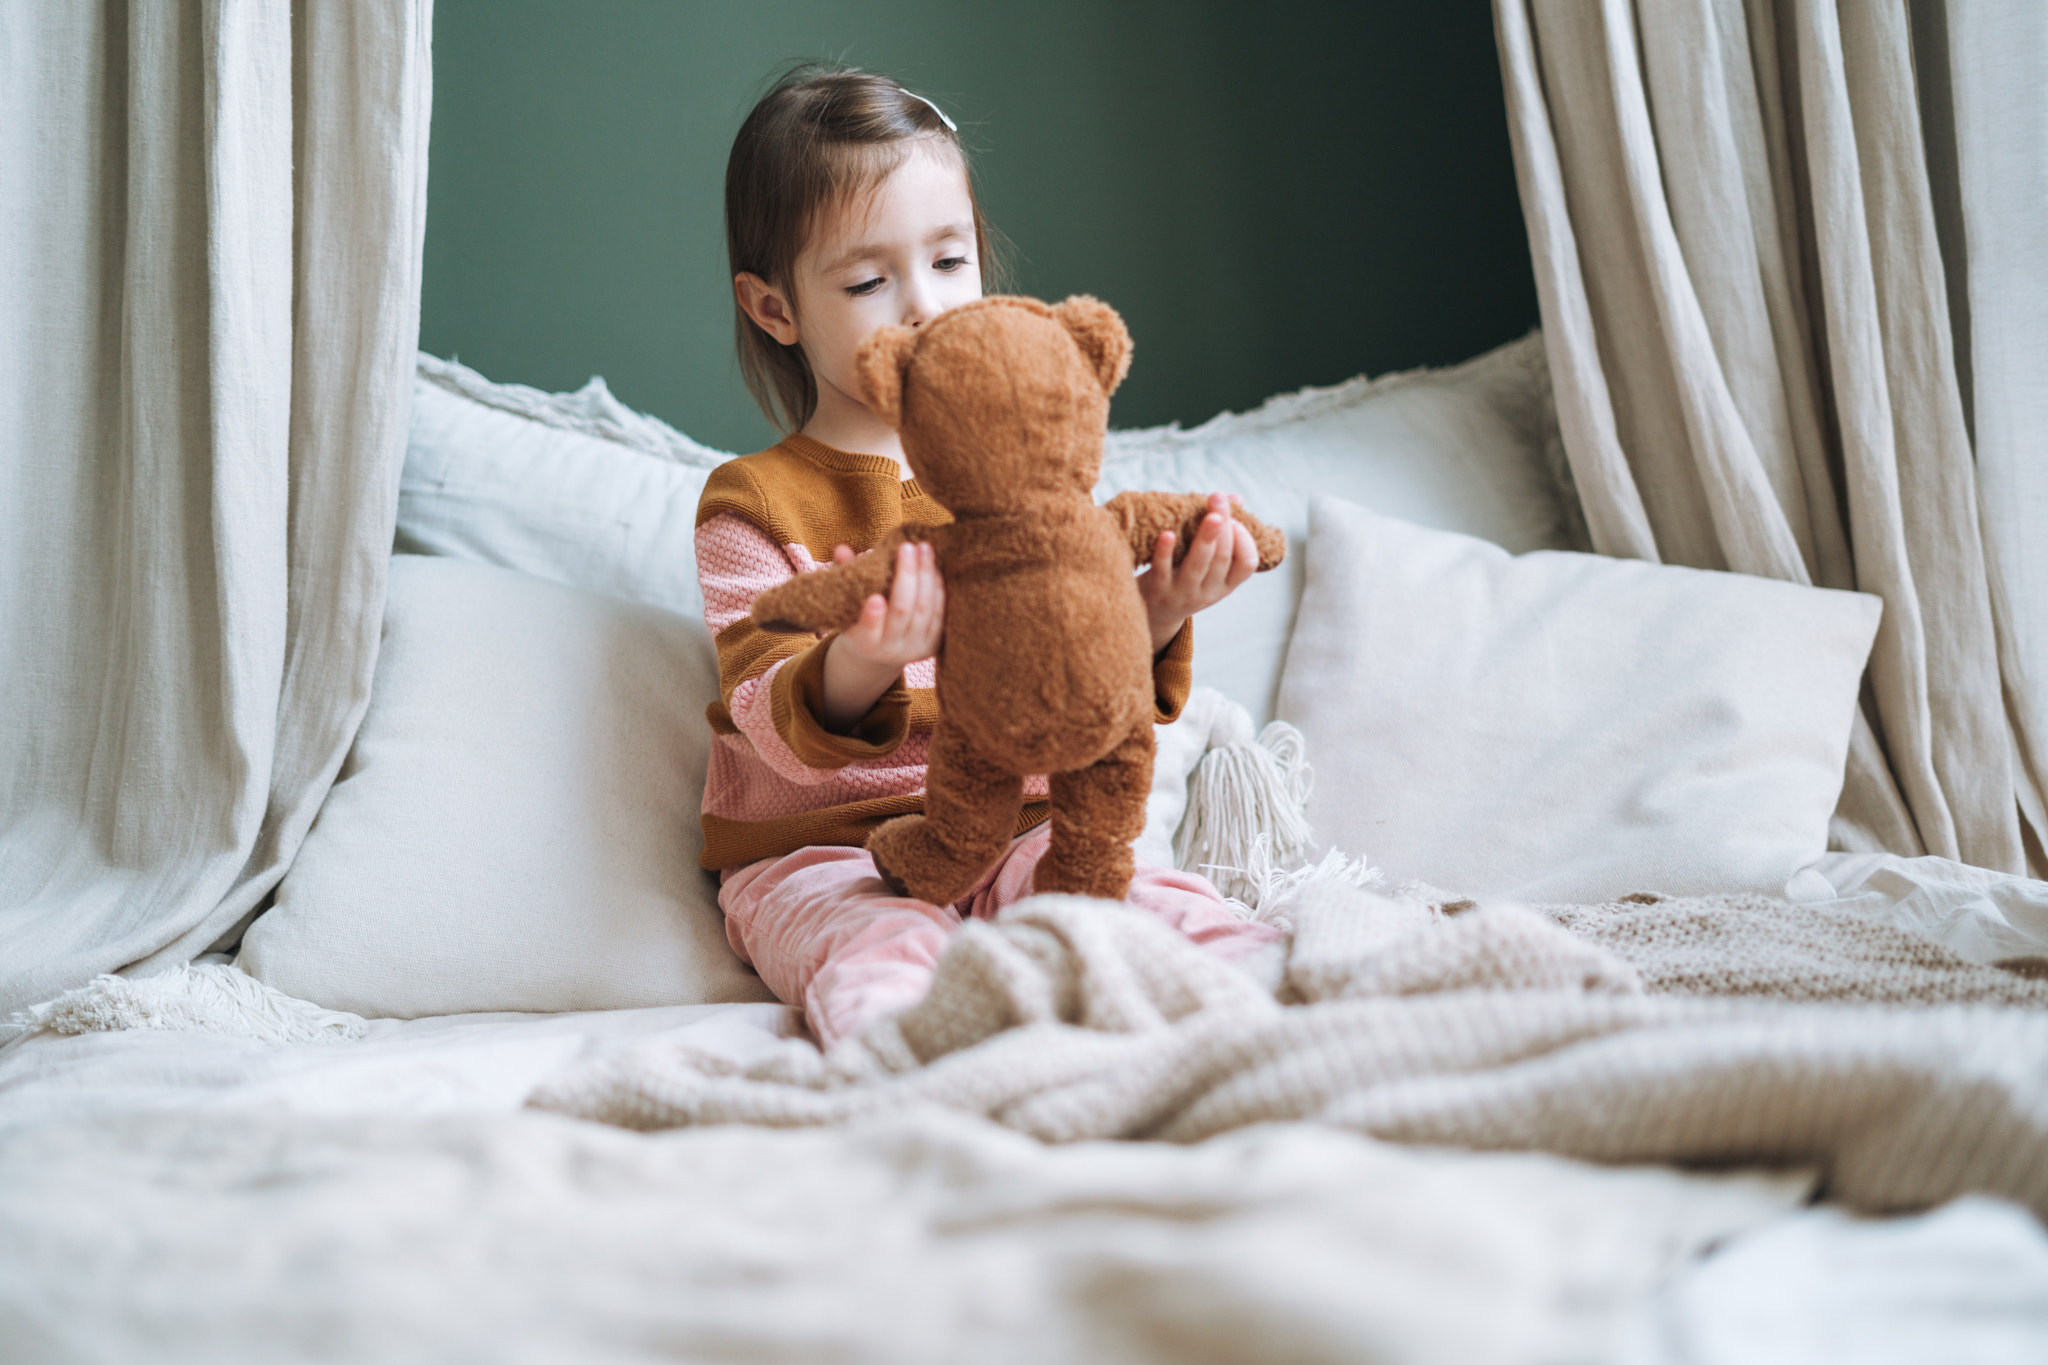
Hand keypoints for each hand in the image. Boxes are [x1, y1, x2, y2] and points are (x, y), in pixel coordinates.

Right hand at [819, 541, 944, 731]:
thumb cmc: (859, 621)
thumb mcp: (846, 605)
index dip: (872, 618)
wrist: (880, 653)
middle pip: (901, 611)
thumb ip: (845, 577)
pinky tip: (933, 567)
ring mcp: (914, 648)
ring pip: (924, 609)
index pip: (867, 633)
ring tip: (923, 548)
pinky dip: (937, 588)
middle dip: (906, 576)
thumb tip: (842, 550)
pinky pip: (939, 612)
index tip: (875, 598)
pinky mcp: (933, 644)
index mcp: (863, 644)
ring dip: (926, 575)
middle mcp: (890, 650)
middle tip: (906, 547)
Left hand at [1136, 492, 1257, 652]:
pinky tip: (1168, 533)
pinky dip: (1165, 552)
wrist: (1153, 613)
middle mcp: (1207, 591)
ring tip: (1211, 515)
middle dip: (1223, 527)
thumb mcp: (1209, 565)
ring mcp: (1182, 592)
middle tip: (1219, 498)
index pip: (1246, 565)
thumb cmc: (1185, 577)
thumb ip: (1222, 533)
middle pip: (1221, 558)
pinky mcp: (1157, 590)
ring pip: (1197, 565)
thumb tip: (1236, 498)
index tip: (1236, 520)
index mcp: (1225, 584)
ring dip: (1205, 538)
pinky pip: (1162, 570)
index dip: (1244, 541)